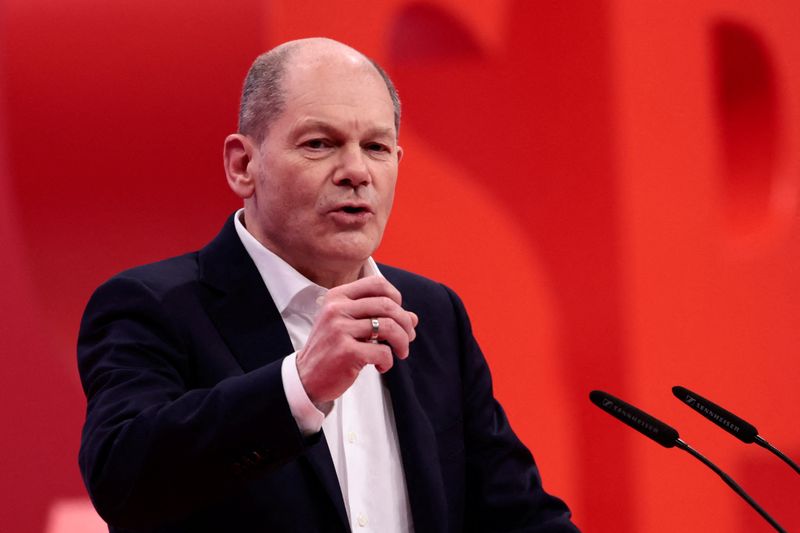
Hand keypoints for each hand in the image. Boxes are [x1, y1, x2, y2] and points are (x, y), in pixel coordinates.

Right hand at [295, 276, 418, 404]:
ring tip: (401, 352)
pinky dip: (388, 361)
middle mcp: (336, 309)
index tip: (399, 314)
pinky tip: (380, 366)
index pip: (376, 284)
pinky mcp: (346, 351)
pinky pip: (382, 352)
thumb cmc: (331, 350)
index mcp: (337, 297)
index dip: (396, 297)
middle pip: (387, 305)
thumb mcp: (351, 327)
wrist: (306, 378)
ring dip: (402, 342)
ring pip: (389, 327)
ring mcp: (340, 330)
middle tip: (408, 338)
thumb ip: (379, 318)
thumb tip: (413, 318)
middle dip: (405, 323)